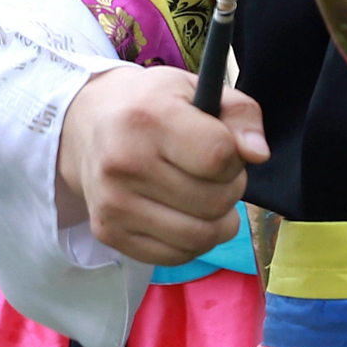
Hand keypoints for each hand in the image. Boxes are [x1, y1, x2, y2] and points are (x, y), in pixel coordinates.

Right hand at [56, 66, 266, 265]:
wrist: (88, 126)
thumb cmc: (152, 105)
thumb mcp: (196, 89)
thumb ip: (240, 115)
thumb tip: (258, 154)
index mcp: (150, 119)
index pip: (218, 158)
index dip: (236, 158)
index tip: (225, 150)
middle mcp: (125, 164)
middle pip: (214, 202)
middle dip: (231, 190)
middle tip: (216, 175)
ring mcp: (114, 203)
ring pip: (199, 237)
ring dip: (218, 222)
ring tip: (206, 198)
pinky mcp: (109, 233)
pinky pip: (175, 256)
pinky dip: (193, 242)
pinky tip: (185, 216)